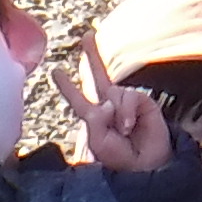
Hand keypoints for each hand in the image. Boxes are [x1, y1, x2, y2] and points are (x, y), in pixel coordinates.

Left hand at [58, 32, 168, 172]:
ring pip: (114, 93)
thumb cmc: (119, 158)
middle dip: (93, 54)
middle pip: (100, 75)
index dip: (67, 86)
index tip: (56, 70)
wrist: (146, 166)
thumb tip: (107, 100)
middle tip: (87, 35)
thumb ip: (96, 119)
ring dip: (118, 113)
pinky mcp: (143, 102)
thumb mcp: (98, 142)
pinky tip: (130, 126)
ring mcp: (126, 103)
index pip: (78, 98)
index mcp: (95, 117)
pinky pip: (129, 97)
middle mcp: (110, 106)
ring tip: (124, 132)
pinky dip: (127, 111)